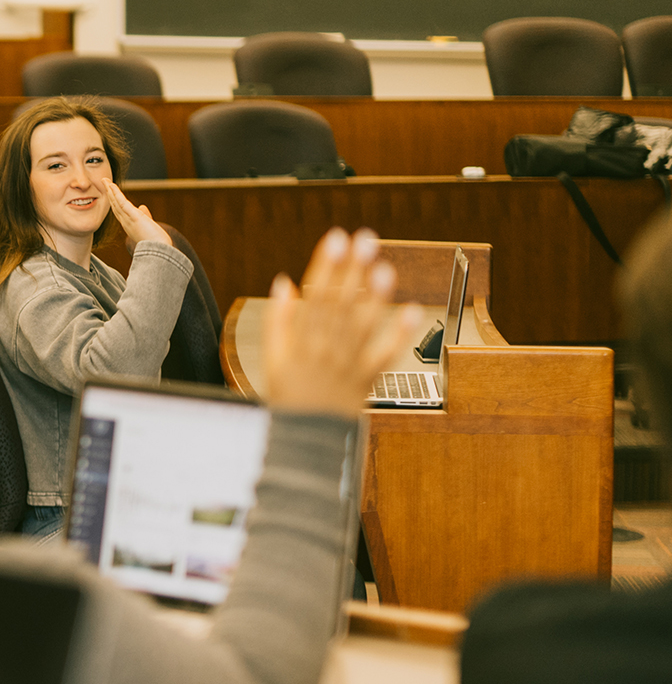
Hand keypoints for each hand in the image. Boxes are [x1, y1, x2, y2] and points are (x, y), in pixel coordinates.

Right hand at [103, 180, 171, 251]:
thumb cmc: (156, 243)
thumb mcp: (149, 226)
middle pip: (115, 205)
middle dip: (109, 194)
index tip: (111, 193)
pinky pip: (121, 203)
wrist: (159, 253)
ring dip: (110, 191)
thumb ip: (145, 216)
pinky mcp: (133, 216)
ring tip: (105, 181)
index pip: (120, 211)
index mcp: (129, 225)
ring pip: (116, 202)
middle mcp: (126, 223)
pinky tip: (111, 185)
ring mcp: (128, 219)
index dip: (114, 201)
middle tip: (104, 183)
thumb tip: (143, 207)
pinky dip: (116, 193)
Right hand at [263, 228, 422, 418]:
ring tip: (385, 268)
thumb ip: (277, 321)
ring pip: (361, 327)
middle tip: (365, 240)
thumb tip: (283, 283)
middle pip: (339, 305)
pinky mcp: (365, 382)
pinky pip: (384, 358)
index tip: (336, 240)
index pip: (314, 296)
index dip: (326, 266)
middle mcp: (324, 351)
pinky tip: (412, 312)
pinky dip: (399, 335)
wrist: (304, 444)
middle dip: (353, 271)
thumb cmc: (287, 399)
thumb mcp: (270, 360)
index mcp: (300, 343)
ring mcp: (346, 366)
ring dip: (374, 298)